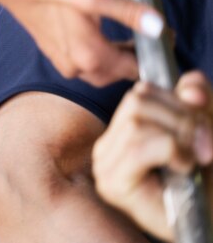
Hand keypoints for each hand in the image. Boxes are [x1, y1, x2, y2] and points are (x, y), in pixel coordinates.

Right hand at [3, 0, 162, 85]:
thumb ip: (129, 13)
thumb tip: (157, 25)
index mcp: (92, 56)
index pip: (134, 70)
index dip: (152, 56)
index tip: (162, 39)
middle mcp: (77, 67)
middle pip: (118, 75)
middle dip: (134, 60)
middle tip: (146, 38)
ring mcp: (65, 64)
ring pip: (101, 73)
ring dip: (115, 60)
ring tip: (126, 38)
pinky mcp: (56, 57)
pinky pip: (85, 67)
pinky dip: (98, 58)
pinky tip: (100, 38)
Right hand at [92, 71, 212, 240]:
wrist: (209, 222)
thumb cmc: (206, 183)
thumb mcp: (205, 130)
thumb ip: (198, 101)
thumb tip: (189, 86)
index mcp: (122, 131)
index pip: (140, 92)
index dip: (177, 100)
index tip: (203, 127)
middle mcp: (107, 146)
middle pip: (136, 101)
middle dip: (180, 118)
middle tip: (203, 147)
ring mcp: (105, 166)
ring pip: (136, 121)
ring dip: (178, 136)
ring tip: (193, 160)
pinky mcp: (113, 184)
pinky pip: (140, 147)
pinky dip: (170, 151)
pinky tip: (183, 168)